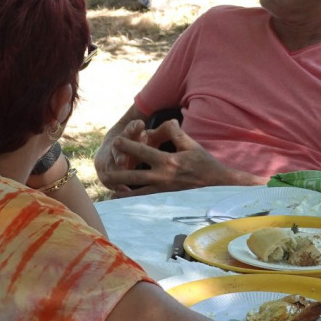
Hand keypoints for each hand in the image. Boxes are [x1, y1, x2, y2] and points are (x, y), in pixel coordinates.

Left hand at [98, 121, 251, 196]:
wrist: (217, 185)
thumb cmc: (205, 163)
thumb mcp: (192, 145)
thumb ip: (177, 133)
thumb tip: (167, 122)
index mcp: (168, 162)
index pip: (143, 152)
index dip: (128, 145)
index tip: (116, 140)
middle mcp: (162, 177)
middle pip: (133, 176)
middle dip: (117, 172)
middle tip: (103, 169)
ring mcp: (162, 190)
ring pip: (136, 190)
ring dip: (120, 188)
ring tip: (107, 186)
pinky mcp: (165, 197)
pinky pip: (145, 198)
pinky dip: (132, 198)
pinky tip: (121, 198)